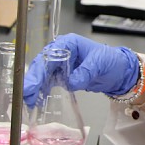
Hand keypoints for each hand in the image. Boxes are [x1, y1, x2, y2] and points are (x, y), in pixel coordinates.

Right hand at [23, 33, 138, 107]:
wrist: (119, 72)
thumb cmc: (111, 61)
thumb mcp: (100, 63)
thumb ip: (86, 71)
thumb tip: (71, 82)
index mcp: (69, 43)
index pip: (49, 55)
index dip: (38, 69)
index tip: (32, 84)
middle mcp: (62, 52)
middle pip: (42, 65)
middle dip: (32, 80)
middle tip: (25, 94)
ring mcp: (61, 65)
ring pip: (42, 75)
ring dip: (34, 87)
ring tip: (28, 101)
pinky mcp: (63, 76)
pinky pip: (49, 83)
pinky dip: (42, 91)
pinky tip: (36, 101)